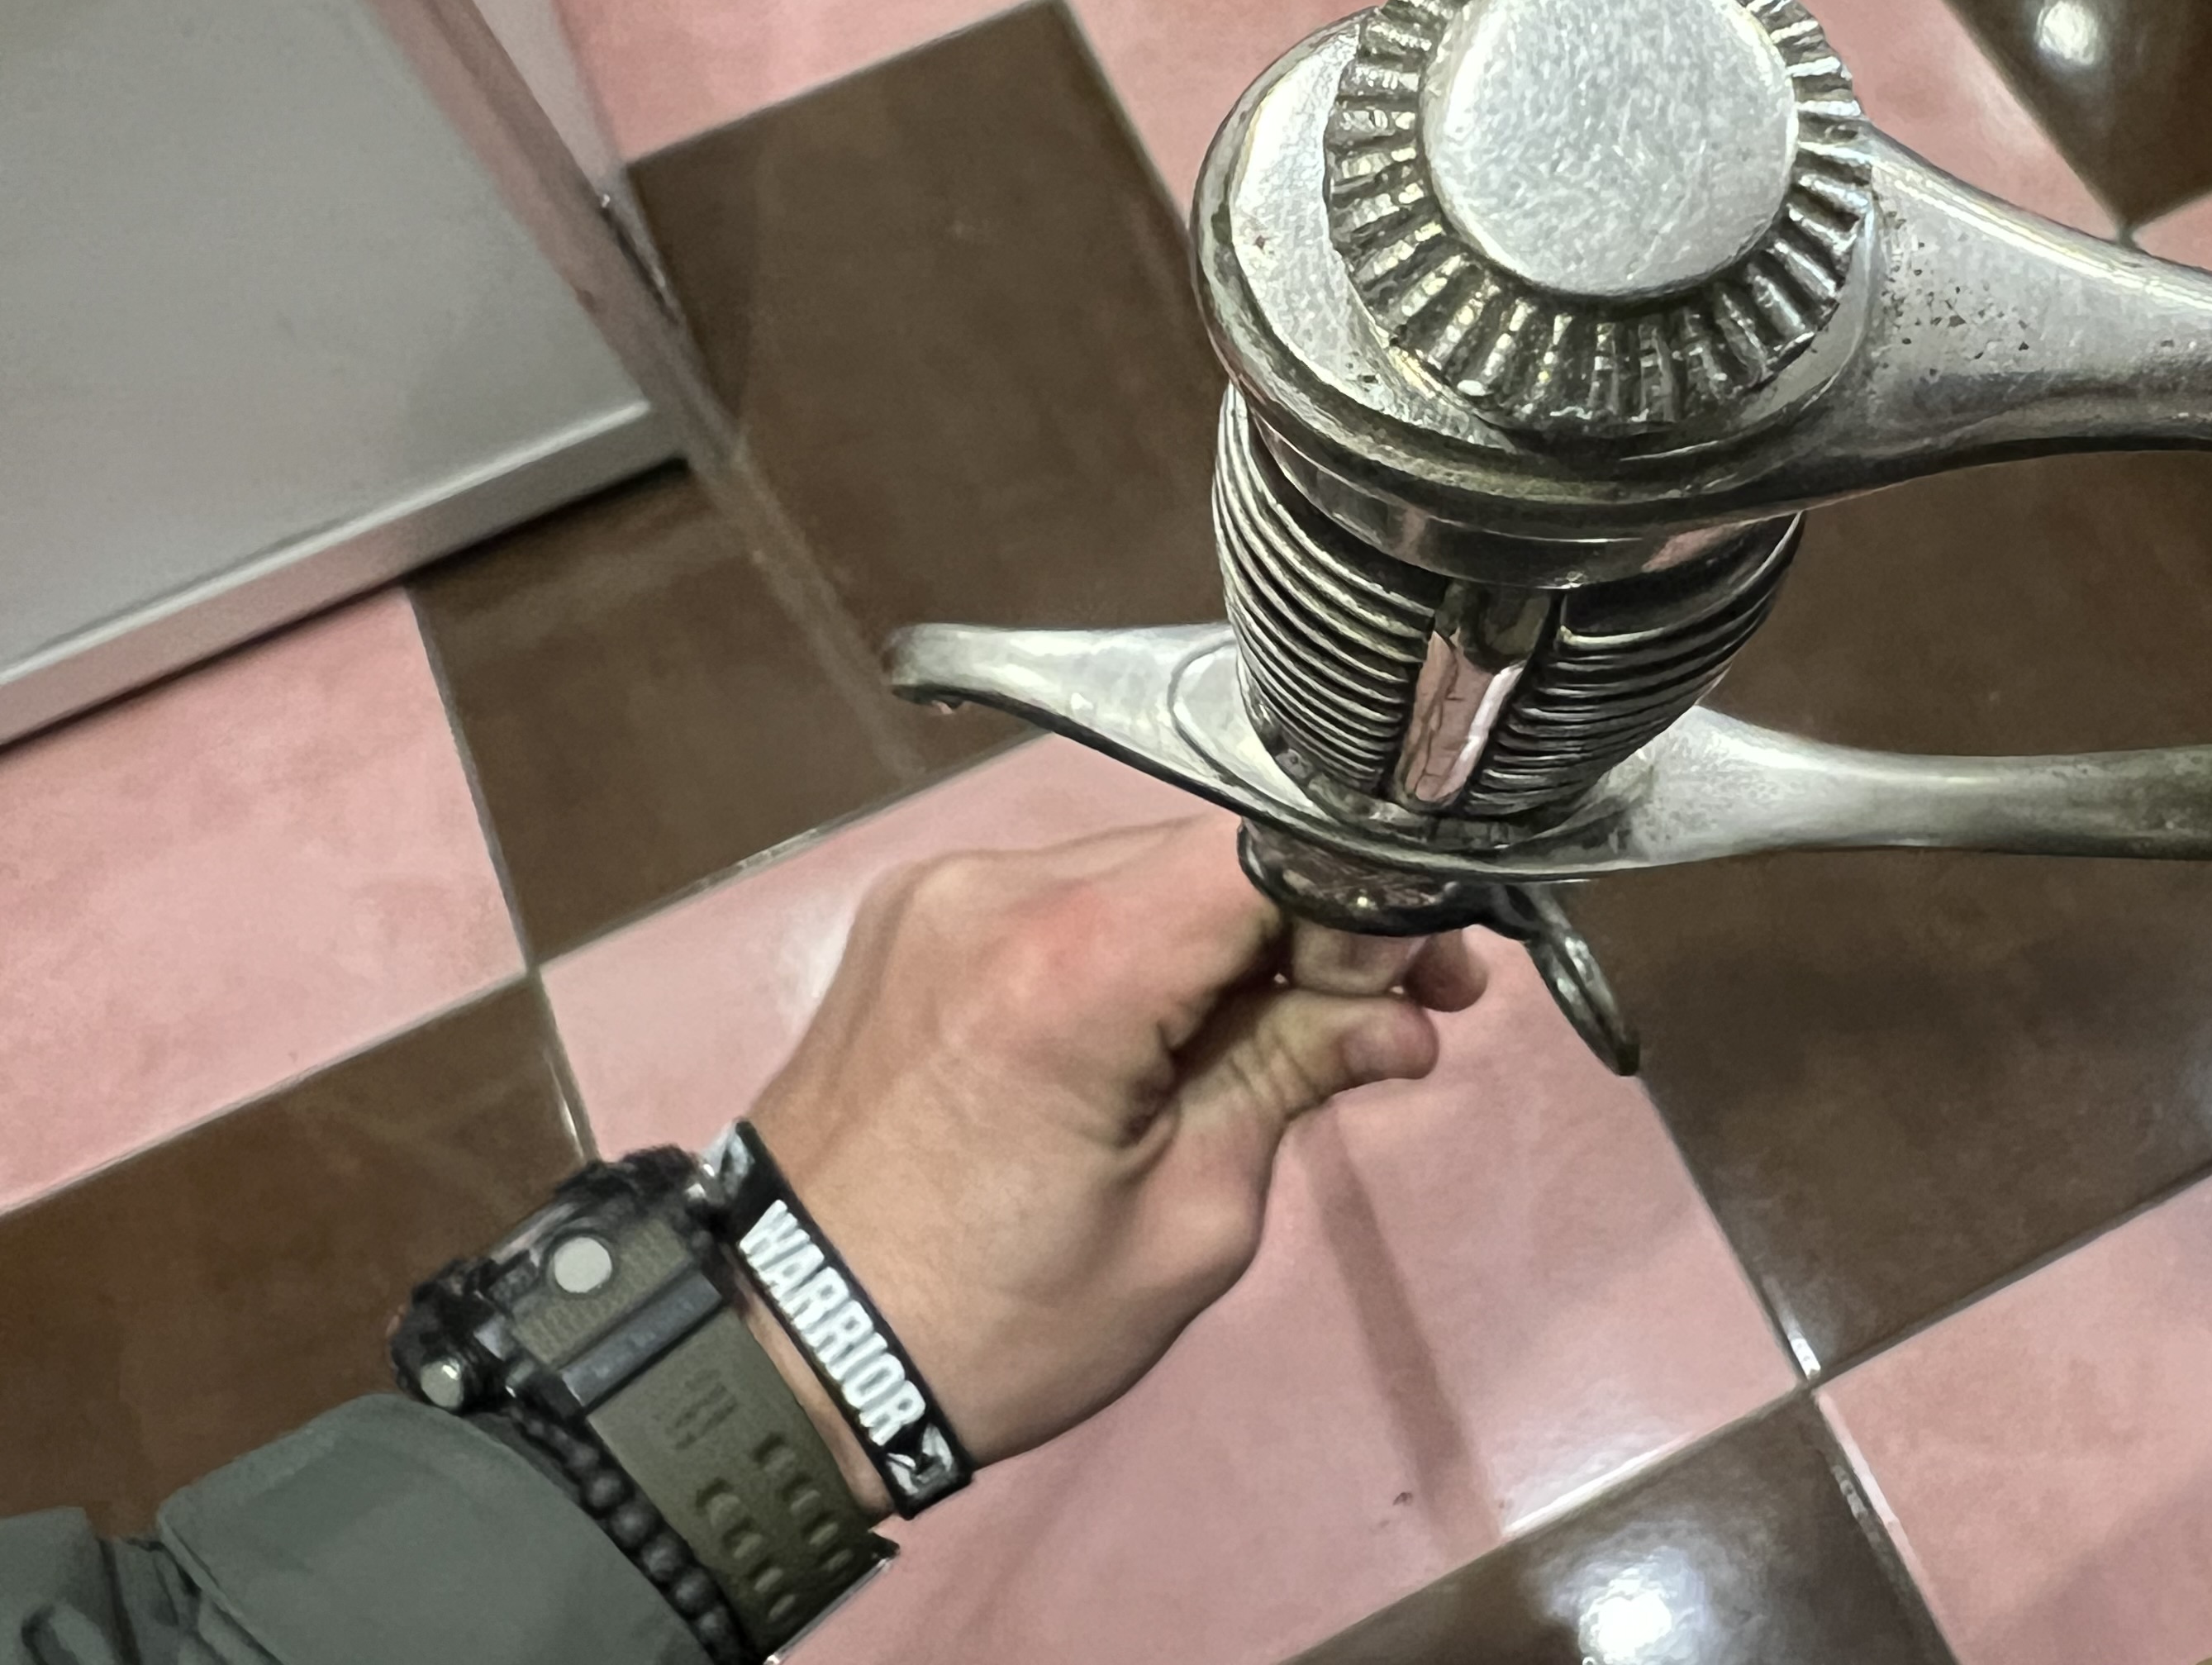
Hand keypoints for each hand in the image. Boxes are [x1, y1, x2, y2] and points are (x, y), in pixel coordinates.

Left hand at [742, 813, 1485, 1504]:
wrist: (779, 1361)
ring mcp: (940, 893)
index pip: (1272, 852)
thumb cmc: (988, 1324)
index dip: (1368, 903)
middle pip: (1211, 856)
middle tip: (1398, 1008)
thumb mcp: (1187, 1219)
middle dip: (1316, 924)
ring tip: (1290, 1030)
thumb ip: (1293, 1077)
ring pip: (1143, 872)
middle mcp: (998, 889)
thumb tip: (1400, 1017)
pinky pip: (1066, 899)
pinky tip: (1175, 1026)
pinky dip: (1141, 947)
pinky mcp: (911, 919)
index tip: (1430, 977)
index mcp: (1070, 960)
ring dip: (1231, 937)